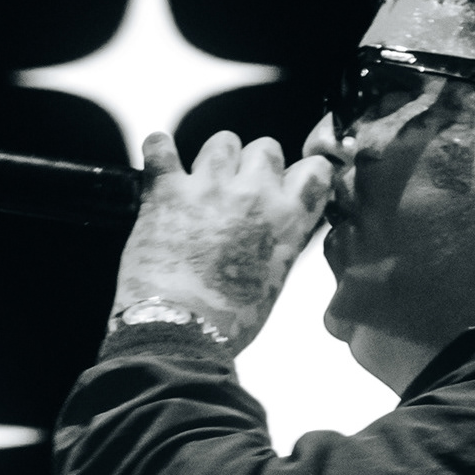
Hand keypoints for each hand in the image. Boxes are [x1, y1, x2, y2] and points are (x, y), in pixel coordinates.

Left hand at [112, 130, 334, 352]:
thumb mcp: (275, 280)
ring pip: (223, 141)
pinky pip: (160, 147)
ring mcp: (210, 188)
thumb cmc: (228, 320)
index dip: (300, 174)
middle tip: (239, 191)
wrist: (180, 333)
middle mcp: (254, 196)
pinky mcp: (167, 190)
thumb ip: (283, 241)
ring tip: (203, 182)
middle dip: (253, 165)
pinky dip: (159, 151)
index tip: (289, 182)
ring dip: (214, 158)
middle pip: (266, 148)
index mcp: (288, 221)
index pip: (314, 169)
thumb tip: (283, 222)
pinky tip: (161, 161)